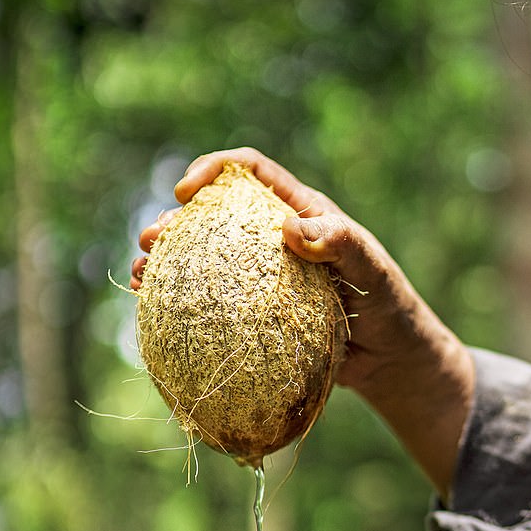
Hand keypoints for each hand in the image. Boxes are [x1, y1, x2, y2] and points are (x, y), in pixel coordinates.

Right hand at [131, 147, 474, 496]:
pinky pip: (211, 304)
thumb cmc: (389, 307)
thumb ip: (341, 243)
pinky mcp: (254, 315)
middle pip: (213, 216)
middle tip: (150, 240)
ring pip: (203, 260)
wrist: (390, 360)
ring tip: (140, 275)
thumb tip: (290, 228)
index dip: (214, 170)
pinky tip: (154, 312)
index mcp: (299, 212)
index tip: (188, 191)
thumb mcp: (373, 272)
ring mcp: (260, 279)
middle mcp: (272, 240)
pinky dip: (179, 304)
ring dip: (166, 263)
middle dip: (175, 220)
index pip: (249, 173)